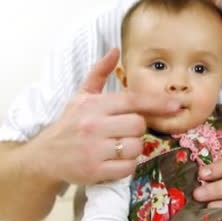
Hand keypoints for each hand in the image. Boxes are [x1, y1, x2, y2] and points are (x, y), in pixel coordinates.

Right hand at [22, 48, 179, 185]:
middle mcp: (94, 126)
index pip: (132, 101)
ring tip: (119, 147)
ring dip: (134, 148)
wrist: (45, 156)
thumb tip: (115, 49)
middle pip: (138, 125)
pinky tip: (116, 161)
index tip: (175, 105)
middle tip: (125, 131)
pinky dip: (127, 165)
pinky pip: (127, 167)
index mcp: (94, 105)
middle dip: (138, 129)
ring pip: (136, 147)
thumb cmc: (68, 125)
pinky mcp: (95, 171)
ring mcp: (94, 150)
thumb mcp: (81, 96)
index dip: (157, 103)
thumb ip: (99, 73)